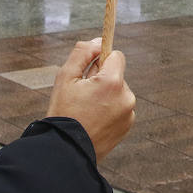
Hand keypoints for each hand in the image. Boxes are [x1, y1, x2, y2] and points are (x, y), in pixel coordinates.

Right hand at [46, 38, 134, 160]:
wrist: (66, 151)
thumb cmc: (63, 112)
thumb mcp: (66, 77)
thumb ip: (83, 53)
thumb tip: (99, 41)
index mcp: (112, 82)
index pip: (115, 55)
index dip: (101, 59)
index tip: (91, 67)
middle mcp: (126, 96)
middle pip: (116, 75)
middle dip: (101, 79)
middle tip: (82, 94)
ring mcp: (129, 113)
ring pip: (117, 92)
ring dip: (105, 95)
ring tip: (86, 110)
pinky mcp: (127, 125)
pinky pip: (120, 108)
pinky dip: (109, 110)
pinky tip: (93, 120)